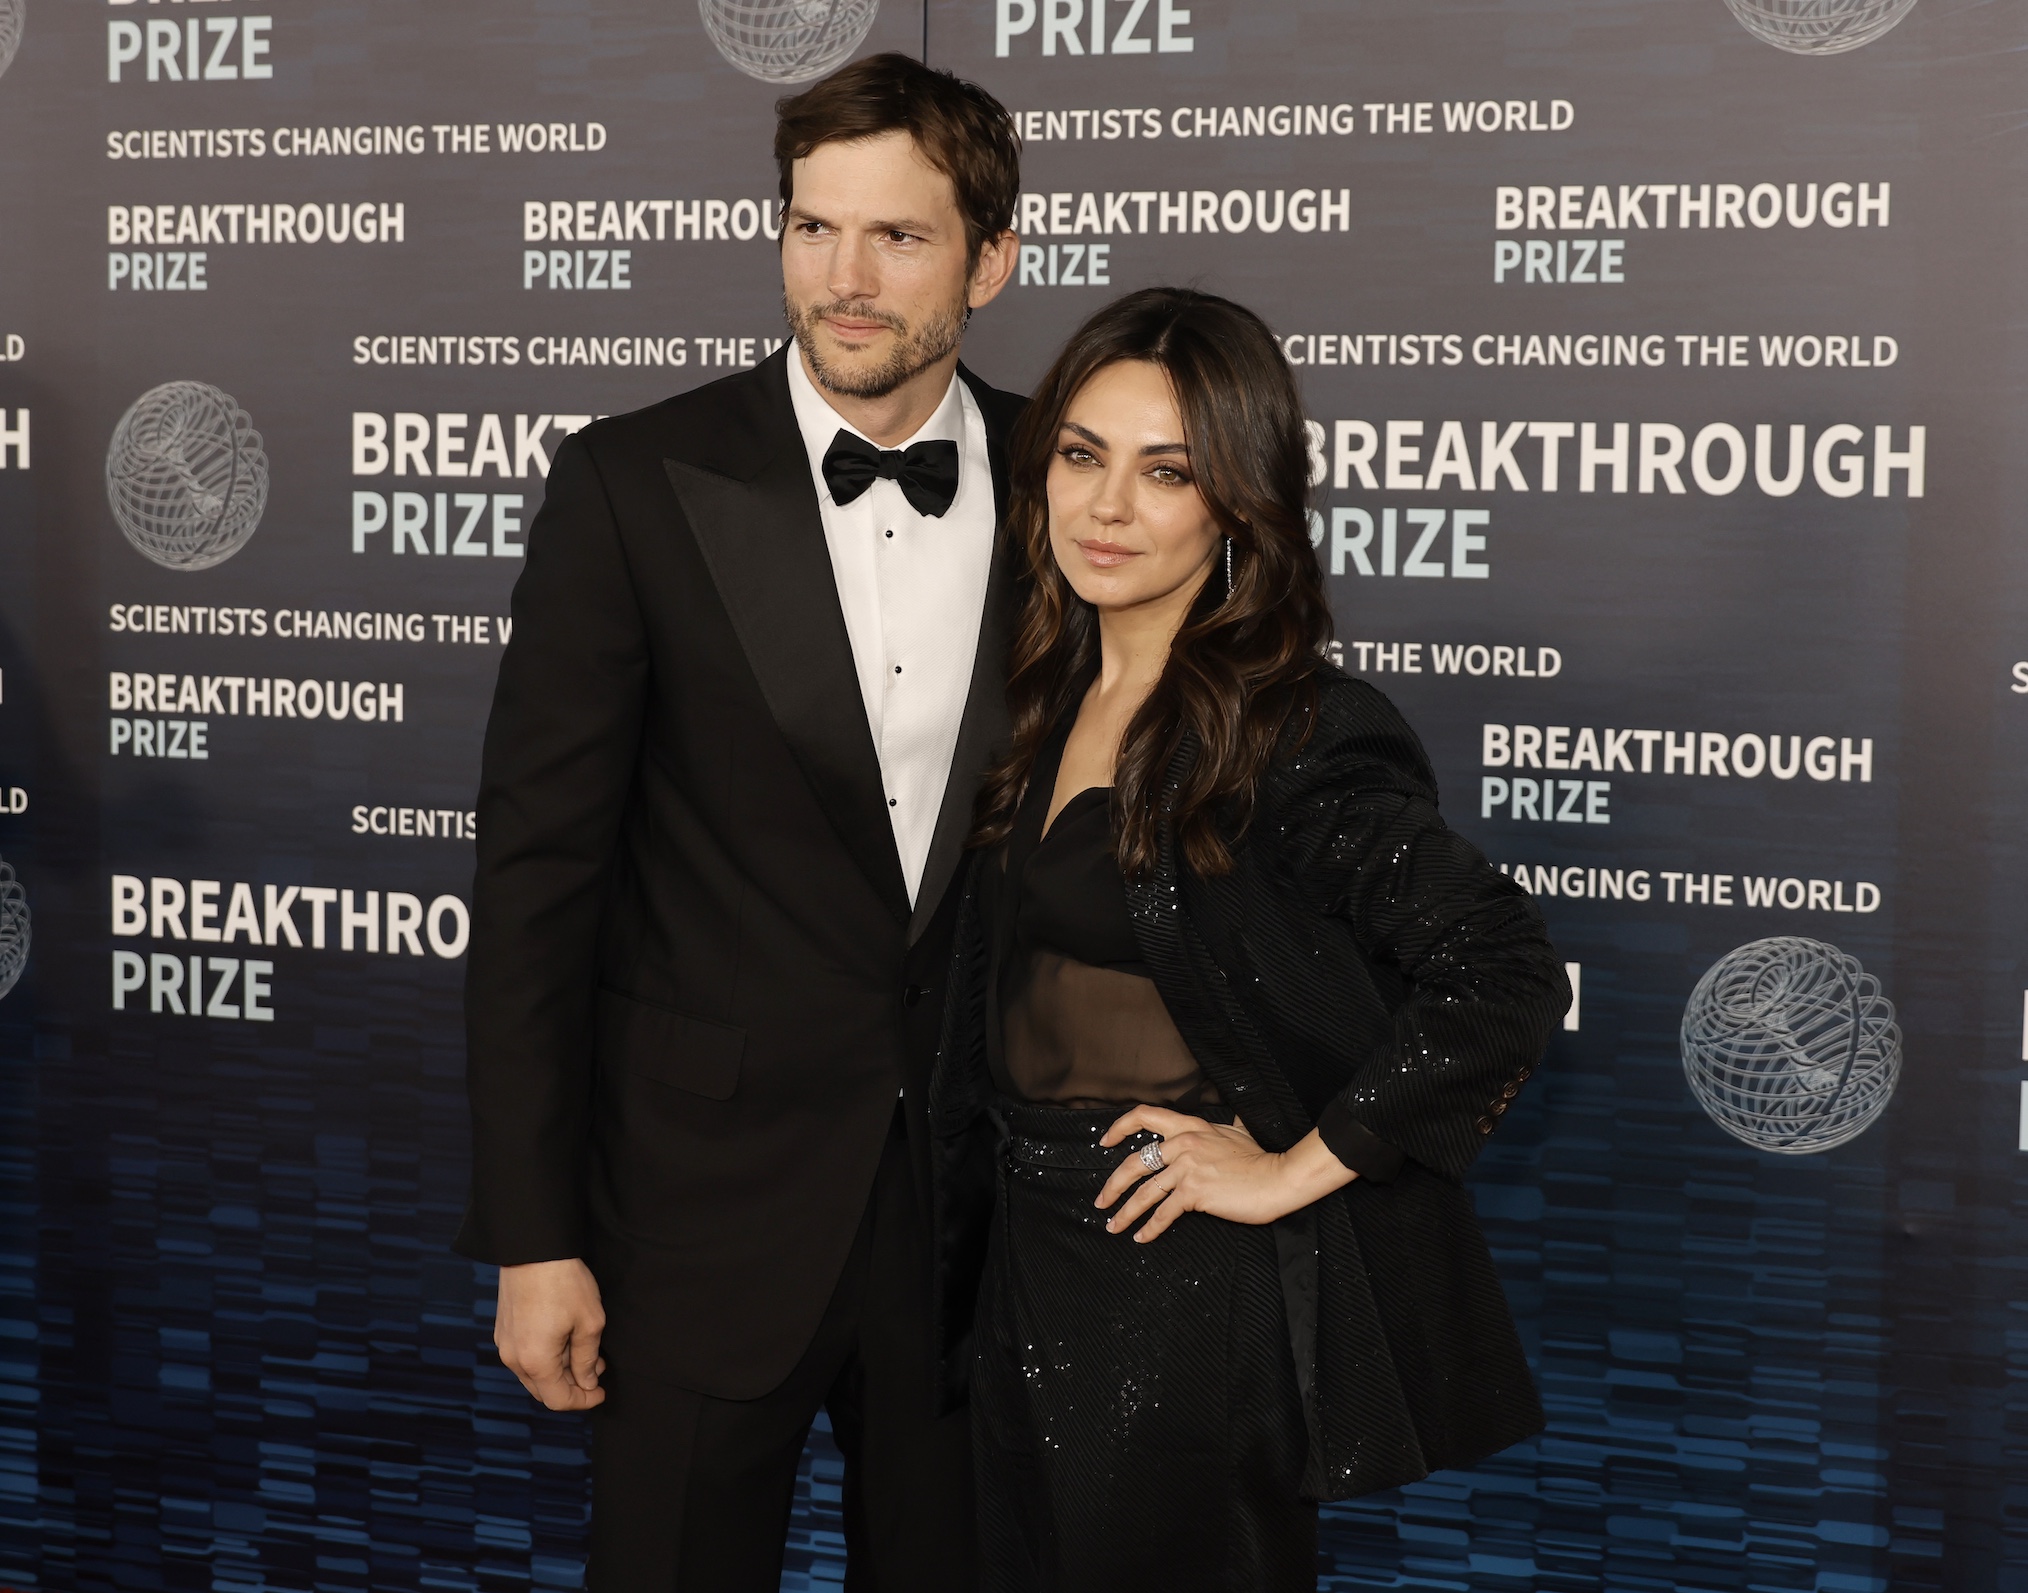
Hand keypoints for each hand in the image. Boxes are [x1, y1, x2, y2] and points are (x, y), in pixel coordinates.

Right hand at [495, 1257, 607, 1409]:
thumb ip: (587, 1359)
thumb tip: (588, 1383)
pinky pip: (525, 1356)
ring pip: (533, 1374)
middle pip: (543, 1391)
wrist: (533, 1249)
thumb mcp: (589, 1322)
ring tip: (584, 1351)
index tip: (602, 1393)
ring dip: (559, 1372)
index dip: (583, 1401)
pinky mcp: (503, 1330)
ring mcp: (504, 1344)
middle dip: (572, 1387)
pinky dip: (545, 1358)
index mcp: (536, 1362)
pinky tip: (564, 1340)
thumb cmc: (565, 1283)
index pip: (559, 1400)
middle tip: (597, 1369)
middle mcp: (514, 1359)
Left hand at [1096, 1105, 1357, 1242]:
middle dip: (1113, 1184)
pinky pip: (1164, 1213)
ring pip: (1145, 1192)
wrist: (1277, 1178)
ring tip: (1113, 1225)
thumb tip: (1230, 1120)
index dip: (1119, 1128)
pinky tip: (1141, 1237)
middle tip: (1102, 1200)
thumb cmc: (1260, 1158)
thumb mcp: (1236, 1131)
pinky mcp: (1194, 1192)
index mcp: (1190, 1126)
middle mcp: (1183, 1143)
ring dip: (1125, 1212)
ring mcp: (1187, 1168)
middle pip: (1135, 1162)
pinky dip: (1150, 1228)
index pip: (1144, 1116)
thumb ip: (1220, 1128)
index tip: (1105, 1142)